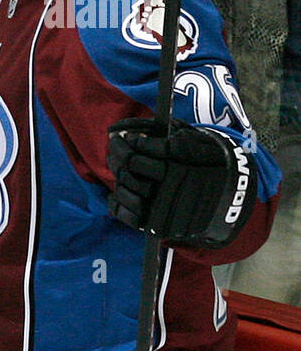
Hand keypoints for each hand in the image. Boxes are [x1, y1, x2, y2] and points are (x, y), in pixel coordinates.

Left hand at [107, 117, 255, 246]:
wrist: (235, 198)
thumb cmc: (210, 162)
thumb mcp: (197, 138)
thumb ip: (167, 129)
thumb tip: (124, 126)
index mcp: (186, 157)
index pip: (145, 145)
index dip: (132, 139)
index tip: (126, 136)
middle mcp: (175, 181)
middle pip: (132, 163)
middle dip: (119, 151)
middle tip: (116, 145)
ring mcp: (166, 204)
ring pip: (125, 186)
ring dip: (118, 173)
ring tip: (119, 166)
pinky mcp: (159, 224)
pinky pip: (126, 213)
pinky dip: (116, 200)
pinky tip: (118, 190)